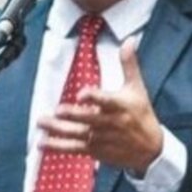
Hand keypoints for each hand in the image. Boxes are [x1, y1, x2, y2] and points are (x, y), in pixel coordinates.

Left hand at [37, 37, 162, 174]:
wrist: (150, 149)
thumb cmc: (142, 114)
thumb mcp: (138, 88)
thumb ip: (129, 64)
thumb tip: (130, 40)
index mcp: (121, 106)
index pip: (107, 101)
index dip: (94, 98)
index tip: (82, 94)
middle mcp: (110, 123)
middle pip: (89, 119)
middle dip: (73, 115)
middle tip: (58, 110)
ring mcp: (101, 138)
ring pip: (78, 134)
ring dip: (58, 130)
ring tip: (42, 123)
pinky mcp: (95, 150)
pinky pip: (74, 148)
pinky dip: (58, 147)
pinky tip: (43, 143)